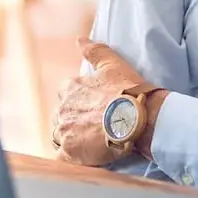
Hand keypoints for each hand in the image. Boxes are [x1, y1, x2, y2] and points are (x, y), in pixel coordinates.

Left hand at [52, 39, 145, 165]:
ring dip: (70, 138)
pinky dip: (69, 157)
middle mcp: (63, 108)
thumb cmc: (128, 91)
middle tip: (93, 126)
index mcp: (70, 88)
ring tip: (90, 142)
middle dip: (73, 120)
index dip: (79, 101)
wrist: (138, 119)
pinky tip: (82, 157)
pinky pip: (61, 158)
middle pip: (61, 116)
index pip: (65, 94)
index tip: (93, 107)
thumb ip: (94, 51)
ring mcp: (65, 131)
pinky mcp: (70, 152)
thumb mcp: (113, 64)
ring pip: (59, 136)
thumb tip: (79, 40)